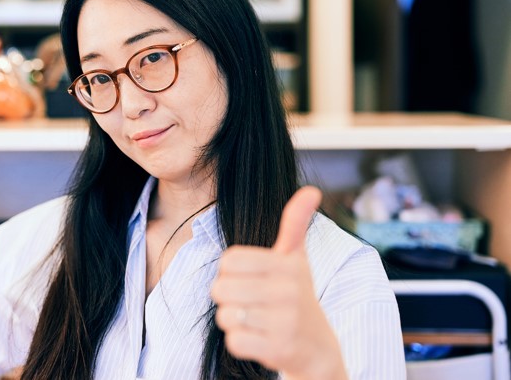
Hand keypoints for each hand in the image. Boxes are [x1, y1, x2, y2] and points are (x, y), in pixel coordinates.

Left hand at [210, 186, 346, 379]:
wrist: (317, 348)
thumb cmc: (297, 296)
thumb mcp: (297, 258)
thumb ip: (296, 223)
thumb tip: (311, 190)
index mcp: (287, 264)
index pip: (228, 260)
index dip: (232, 272)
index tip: (252, 278)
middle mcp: (288, 290)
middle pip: (220, 288)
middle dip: (228, 298)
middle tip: (252, 302)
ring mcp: (285, 321)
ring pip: (225, 315)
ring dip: (234, 320)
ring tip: (257, 320)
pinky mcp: (278, 348)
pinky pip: (234, 340)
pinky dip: (240, 342)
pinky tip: (260, 338)